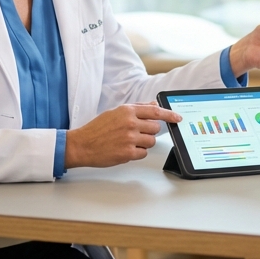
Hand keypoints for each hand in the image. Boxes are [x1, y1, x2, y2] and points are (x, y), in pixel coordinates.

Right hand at [64, 103, 180, 167]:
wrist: (81, 145)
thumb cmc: (97, 129)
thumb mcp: (115, 112)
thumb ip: (137, 108)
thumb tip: (154, 105)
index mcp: (127, 111)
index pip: (155, 111)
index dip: (170, 115)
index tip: (178, 118)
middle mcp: (130, 123)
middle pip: (155, 128)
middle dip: (149, 132)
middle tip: (136, 133)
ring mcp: (129, 138)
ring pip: (151, 141)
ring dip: (144, 143)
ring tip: (129, 142)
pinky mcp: (127, 153)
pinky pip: (143, 153)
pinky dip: (137, 153)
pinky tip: (125, 149)